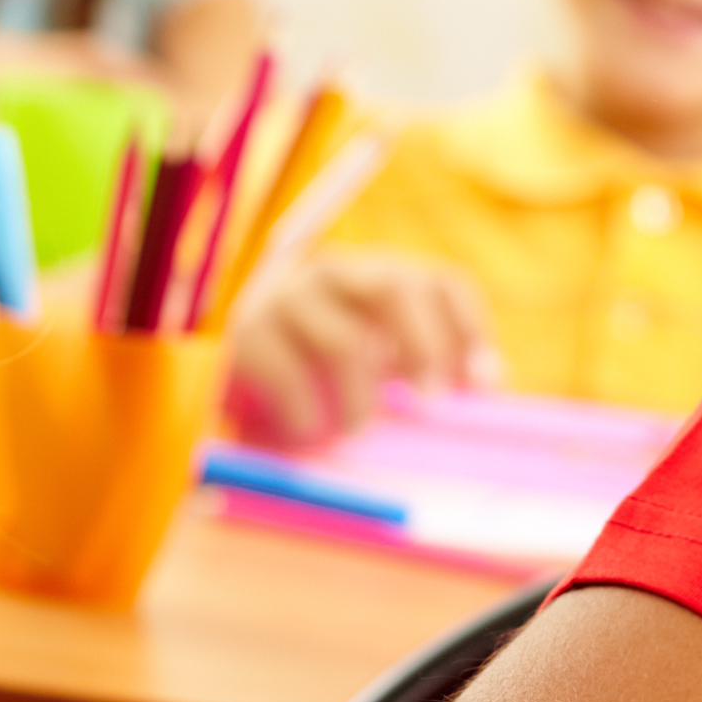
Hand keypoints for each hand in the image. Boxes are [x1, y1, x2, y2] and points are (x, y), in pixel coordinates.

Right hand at [224, 250, 497, 445]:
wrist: (220, 373)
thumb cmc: (313, 374)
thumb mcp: (370, 361)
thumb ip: (418, 367)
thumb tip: (482, 387)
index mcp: (375, 274)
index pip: (438, 282)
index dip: (467, 329)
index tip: (481, 385)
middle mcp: (334, 271)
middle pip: (395, 287)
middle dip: (424, 348)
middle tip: (430, 404)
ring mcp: (287, 296)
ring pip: (344, 341)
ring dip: (359, 398)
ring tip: (356, 429)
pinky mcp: (246, 332)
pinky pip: (289, 372)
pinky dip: (305, 411)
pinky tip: (307, 431)